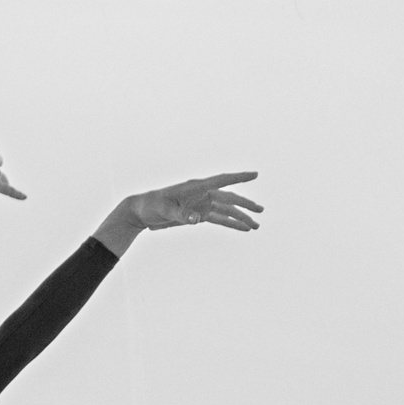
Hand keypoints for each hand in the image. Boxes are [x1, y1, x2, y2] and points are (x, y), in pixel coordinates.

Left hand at [122, 172, 262, 232]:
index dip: (238, 178)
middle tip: (261, 210)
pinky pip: (218, 219)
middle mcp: (202, 194)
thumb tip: (198, 220)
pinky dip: (231, 224)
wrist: (142, 211)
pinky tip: (243, 229)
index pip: (221, 181)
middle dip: (246, 204)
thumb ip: (182, 214)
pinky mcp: (198, 215)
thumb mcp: (165, 210)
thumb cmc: (152, 205)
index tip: (255, 174)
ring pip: (227, 210)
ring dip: (241, 217)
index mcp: (196, 187)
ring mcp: (202, 204)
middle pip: (229, 198)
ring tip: (256, 226)